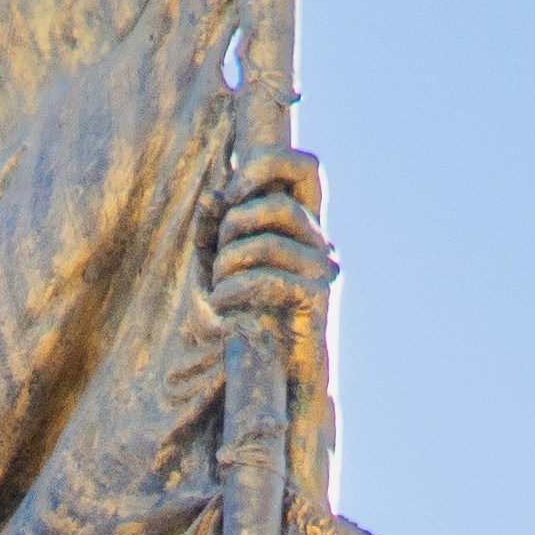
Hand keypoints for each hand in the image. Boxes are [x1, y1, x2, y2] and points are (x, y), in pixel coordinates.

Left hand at [205, 146, 334, 324]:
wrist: (272, 370)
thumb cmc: (246, 312)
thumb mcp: (218, 265)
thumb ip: (213, 230)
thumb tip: (212, 197)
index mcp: (300, 223)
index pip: (305, 166)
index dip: (267, 164)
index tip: (231, 193)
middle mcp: (318, 239)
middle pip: (279, 205)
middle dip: (233, 226)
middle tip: (219, 256)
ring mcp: (322, 268)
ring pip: (267, 244)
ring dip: (228, 265)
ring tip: (218, 289)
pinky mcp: (319, 297)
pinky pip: (269, 278)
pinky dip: (234, 290)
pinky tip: (222, 305)